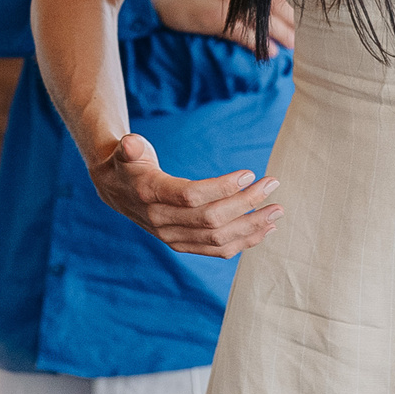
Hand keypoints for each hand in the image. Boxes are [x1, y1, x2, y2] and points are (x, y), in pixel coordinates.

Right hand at [90, 131, 281, 256]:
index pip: (191, 196)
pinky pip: (217, 250)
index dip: (221, 187)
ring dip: (252, 226)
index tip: (249, 173)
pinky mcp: (183, 245)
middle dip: (246, 203)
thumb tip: (130, 143)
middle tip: (272, 184)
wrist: (116, 191)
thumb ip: (129, 147)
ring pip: (218, 239)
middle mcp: (162, 221)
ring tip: (277, 210)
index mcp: (151, 194)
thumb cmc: (129, 163)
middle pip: (211, 219)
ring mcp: (172, 237)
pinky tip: (265, 229)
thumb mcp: (126, 151)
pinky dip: (244, 242)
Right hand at [149, 0, 297, 52]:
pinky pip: (244, 34)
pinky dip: (258, 44)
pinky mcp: (218, 18)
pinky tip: (270, 52)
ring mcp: (230, 1)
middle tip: (310, 34)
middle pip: (276, 3)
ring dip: (283, 34)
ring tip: (296, 46)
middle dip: (293, 20)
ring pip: (264, 20)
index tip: (307, 10)